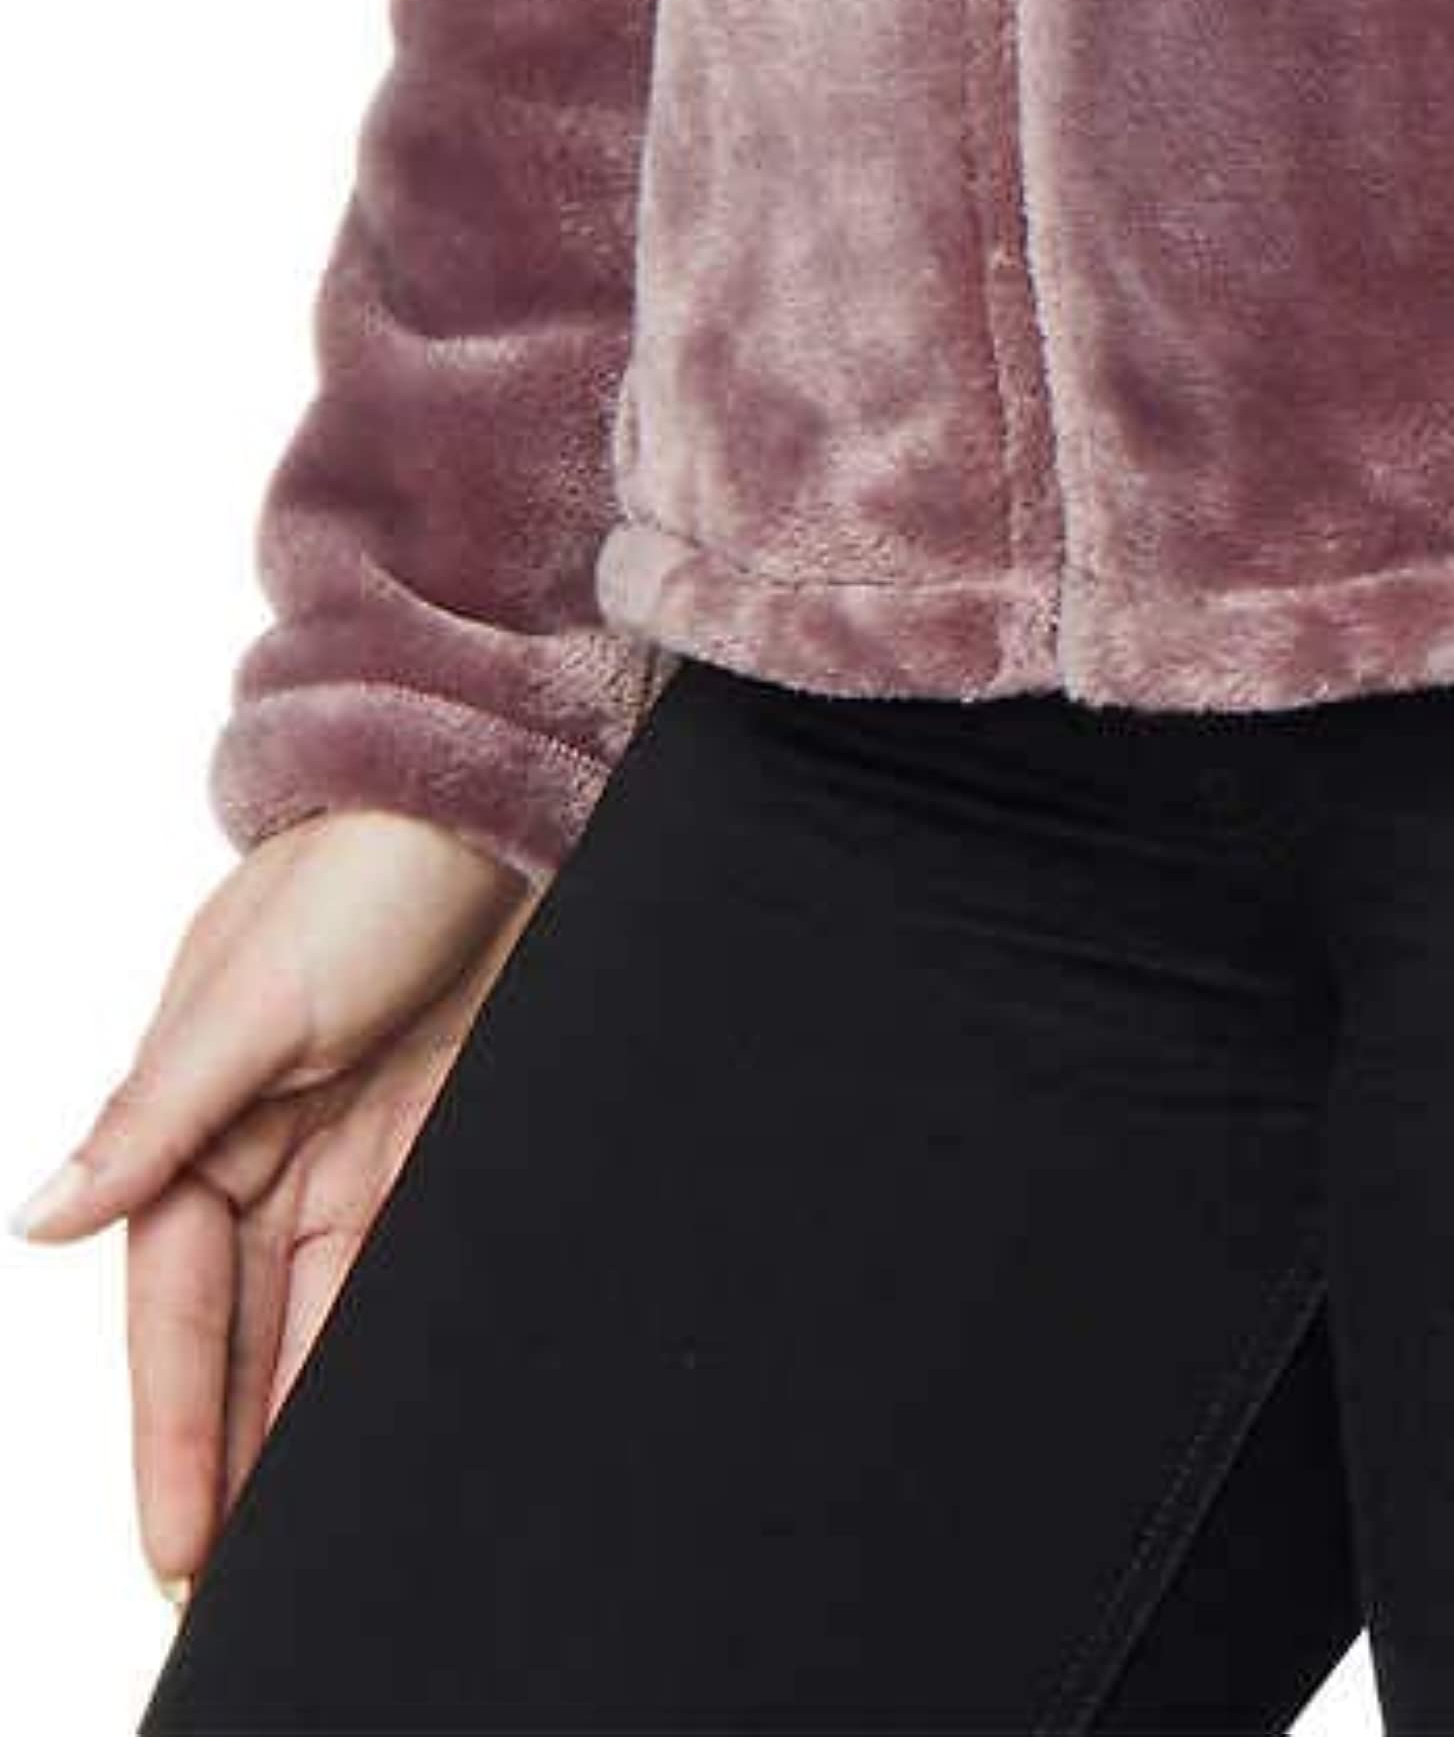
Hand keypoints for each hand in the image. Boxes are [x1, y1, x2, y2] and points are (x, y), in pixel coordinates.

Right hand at [13, 807, 537, 1613]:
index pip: (170, 1309)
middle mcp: (263, 1144)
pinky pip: (399, 1264)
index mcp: (192, 1117)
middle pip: (234, 1333)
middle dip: (225, 1451)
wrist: (494, 785)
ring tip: (302, 1534)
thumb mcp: (247, 994)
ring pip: (314, 1317)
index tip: (175, 1542)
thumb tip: (44, 1222)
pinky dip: (382, 1340)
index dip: (170, 1426)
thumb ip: (154, 1116)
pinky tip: (382, 1417)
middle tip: (225, 1583)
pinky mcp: (435, 1128)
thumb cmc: (358, 863)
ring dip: (302, 1415)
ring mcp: (350, 1141)